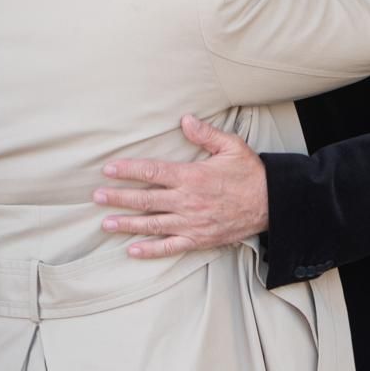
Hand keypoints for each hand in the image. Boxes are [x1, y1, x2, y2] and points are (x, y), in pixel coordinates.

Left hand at [94, 115, 268, 257]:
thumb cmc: (251, 174)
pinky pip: (170, 247)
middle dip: (119, 198)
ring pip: (152, 224)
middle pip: (146, 200)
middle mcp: (188, 202)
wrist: (273, 204)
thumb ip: (206, 134)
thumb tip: (185, 120)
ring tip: (105, 223)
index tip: (108, 170)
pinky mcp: (199, 239)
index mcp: (192, 177)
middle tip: (96, 196)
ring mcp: (192, 223)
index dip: (128, 170)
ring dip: (127, 224)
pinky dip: (150, 251)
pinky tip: (133, 250)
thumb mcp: (231, 147)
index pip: (153, 173)